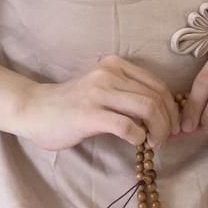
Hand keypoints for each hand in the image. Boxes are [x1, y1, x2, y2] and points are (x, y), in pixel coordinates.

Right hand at [18, 54, 181, 152]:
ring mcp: (99, 92)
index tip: (173, 126)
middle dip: (169, 122)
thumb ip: (127, 95)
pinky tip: (136, 142)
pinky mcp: (89, 113)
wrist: (35, 110)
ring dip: (158, 131)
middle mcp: (109, 73)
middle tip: (167, 139)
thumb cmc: (71, 104)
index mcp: (115, 64)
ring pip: (147, 108)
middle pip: (156, 97)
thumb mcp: (102, 88)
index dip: (171, 108)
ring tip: (154, 143)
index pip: (157, 84)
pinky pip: (127, 125)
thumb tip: (163, 116)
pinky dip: (139, 137)